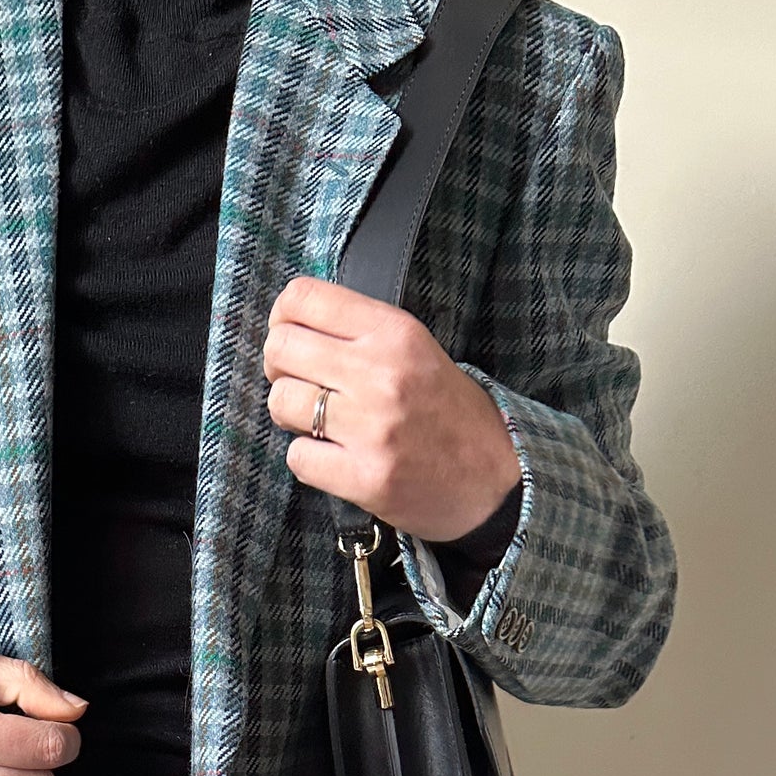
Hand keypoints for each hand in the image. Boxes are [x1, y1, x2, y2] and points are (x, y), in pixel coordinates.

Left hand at [263, 276, 521, 543]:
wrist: (496, 477)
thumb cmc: (448, 412)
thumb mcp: (416, 350)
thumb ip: (361, 333)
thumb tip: (291, 326)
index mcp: (395, 332)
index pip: (303, 298)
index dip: (282, 319)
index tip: (291, 338)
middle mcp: (381, 373)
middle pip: (281, 348)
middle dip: (279, 368)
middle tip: (299, 384)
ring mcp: (373, 428)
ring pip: (282, 402)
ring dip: (290, 415)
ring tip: (317, 423)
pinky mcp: (366, 477)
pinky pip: (298, 457)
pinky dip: (307, 458)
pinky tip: (333, 457)